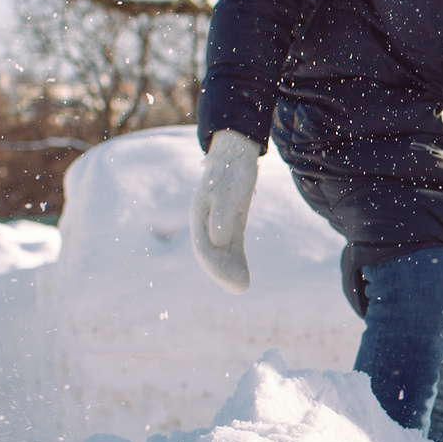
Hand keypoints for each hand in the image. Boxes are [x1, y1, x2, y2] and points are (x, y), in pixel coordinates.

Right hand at [191, 129, 261, 293]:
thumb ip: (222, 213)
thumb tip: (217, 239)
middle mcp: (205, 222)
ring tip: (243, 287)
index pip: (204, 247)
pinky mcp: (229, 222)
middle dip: (222, 273)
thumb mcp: (229, 189)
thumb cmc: (231, 168)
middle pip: (210, 254)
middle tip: (241, 289)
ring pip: (220, 252)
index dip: (216, 266)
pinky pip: (230, 246)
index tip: (231, 280)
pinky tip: (243, 274)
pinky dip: (235, 260)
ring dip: (229, 270)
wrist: (236, 152)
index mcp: (200, 215)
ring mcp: (216, 223)